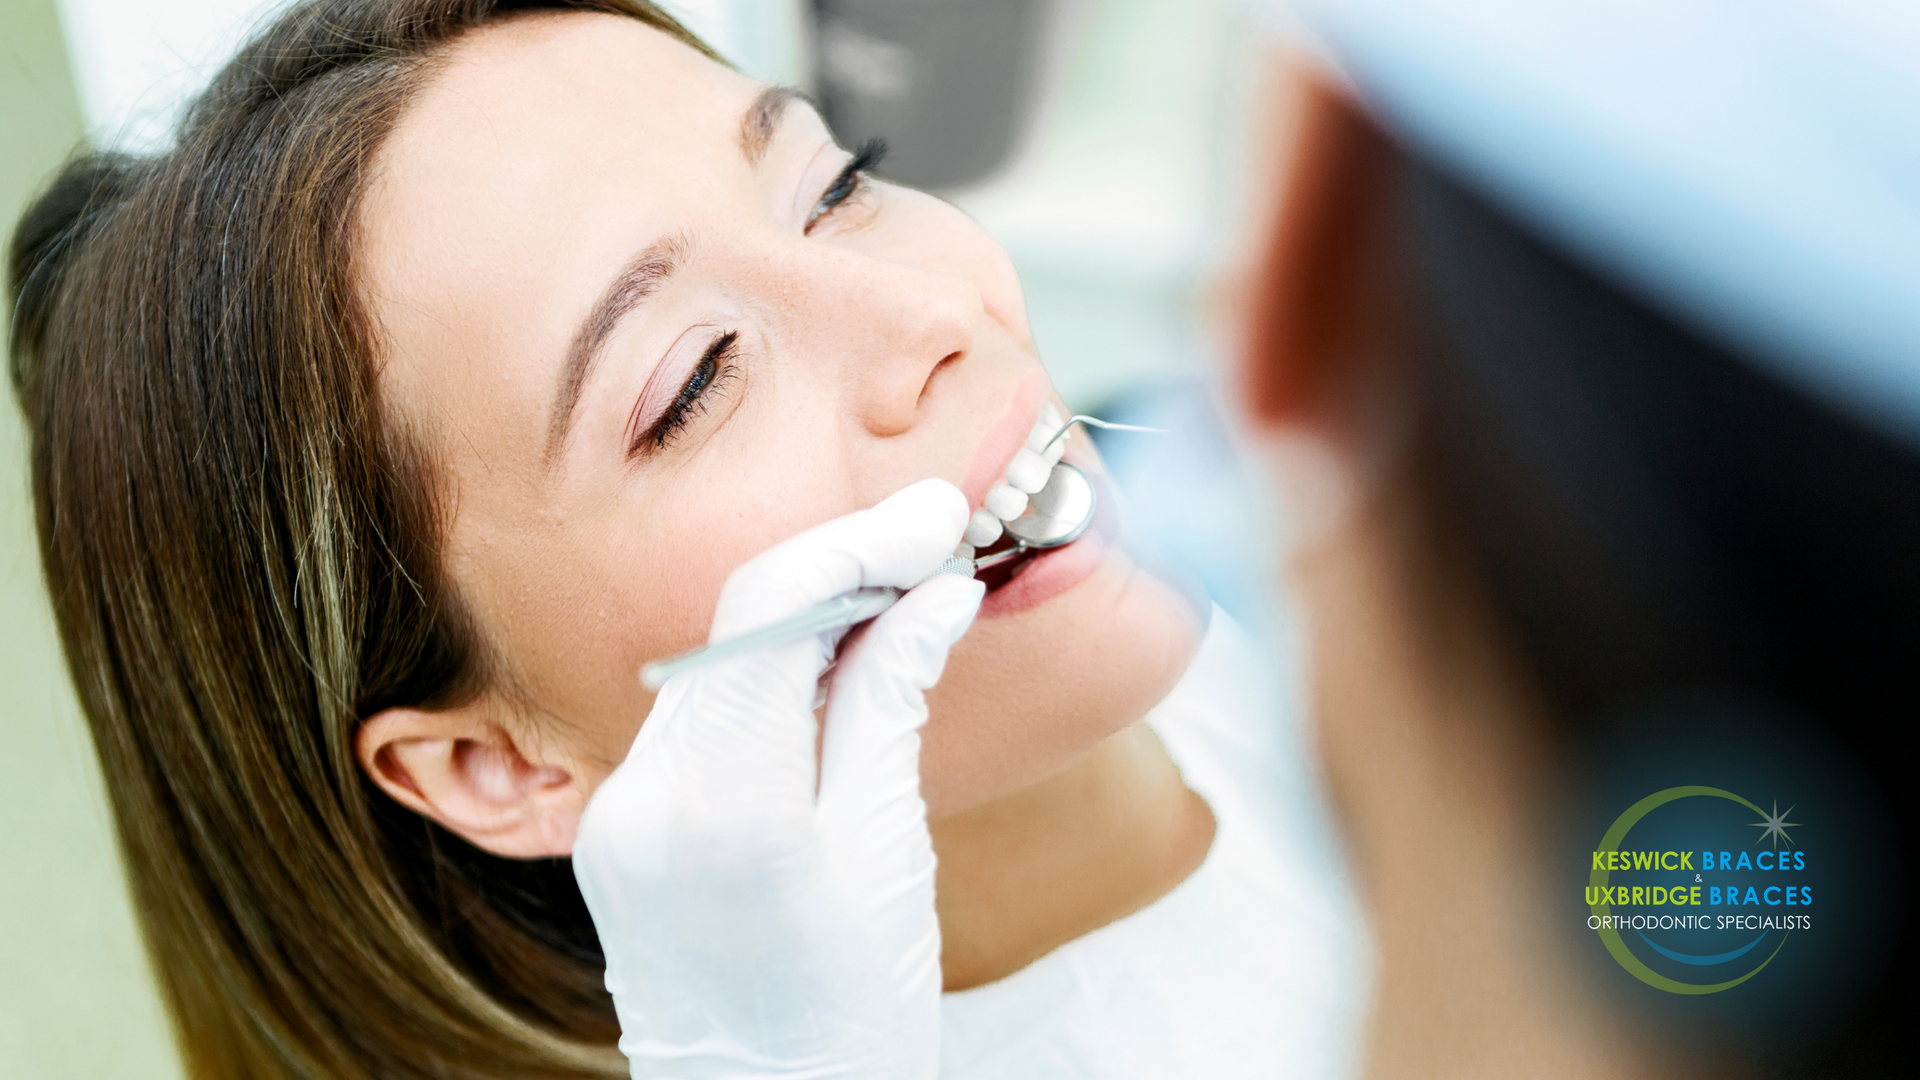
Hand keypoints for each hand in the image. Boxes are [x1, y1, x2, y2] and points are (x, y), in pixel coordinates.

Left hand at [572, 478, 981, 1078]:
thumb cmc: (848, 1010)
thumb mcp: (890, 849)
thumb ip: (892, 700)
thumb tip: (932, 592)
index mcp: (725, 805)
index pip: (772, 606)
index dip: (862, 540)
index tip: (939, 515)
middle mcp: (646, 795)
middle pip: (739, 624)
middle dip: (842, 570)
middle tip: (937, 546)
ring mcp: (617, 812)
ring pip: (717, 663)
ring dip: (805, 621)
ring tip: (901, 602)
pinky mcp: (616, 826)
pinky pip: (697, 716)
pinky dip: (766, 680)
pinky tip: (832, 672)